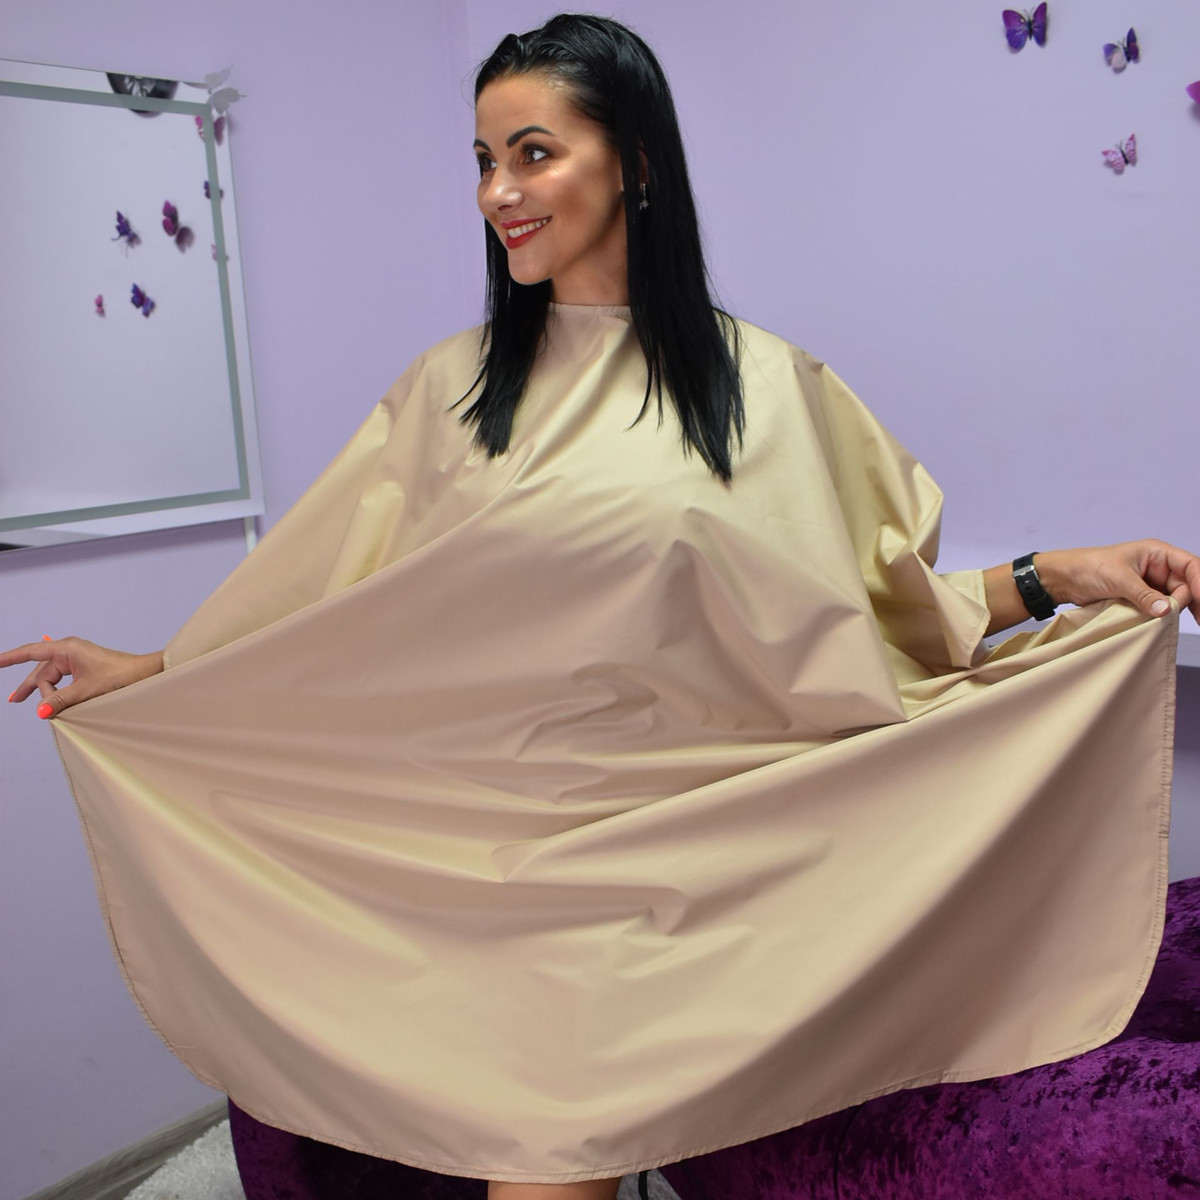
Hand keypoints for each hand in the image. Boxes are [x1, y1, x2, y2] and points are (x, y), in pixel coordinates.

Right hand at [2, 637, 163, 718]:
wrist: (146, 674)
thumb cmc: (120, 677)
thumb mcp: (86, 691)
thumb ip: (61, 701)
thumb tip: (40, 712)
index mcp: (67, 649)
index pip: (31, 652)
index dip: (10, 658)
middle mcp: (70, 651)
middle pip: (42, 671)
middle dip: (32, 688)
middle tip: (14, 701)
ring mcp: (77, 659)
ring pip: (52, 678)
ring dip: (49, 694)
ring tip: (47, 711)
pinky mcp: (85, 667)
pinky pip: (64, 680)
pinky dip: (59, 692)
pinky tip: (55, 703)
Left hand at [1036, 540, 1199, 623]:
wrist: (1064, 578)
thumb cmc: (1088, 567)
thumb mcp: (1118, 579)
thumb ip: (1143, 594)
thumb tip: (1167, 609)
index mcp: (1156, 553)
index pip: (1190, 566)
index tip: (1199, 601)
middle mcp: (1158, 567)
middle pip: (1186, 586)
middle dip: (1188, 602)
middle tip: (1189, 620)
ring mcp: (1150, 583)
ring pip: (1174, 599)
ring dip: (1174, 611)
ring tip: (1170, 624)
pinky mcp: (1141, 597)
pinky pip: (1159, 607)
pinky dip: (1162, 615)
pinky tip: (1161, 624)